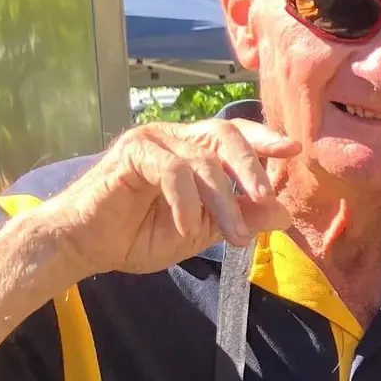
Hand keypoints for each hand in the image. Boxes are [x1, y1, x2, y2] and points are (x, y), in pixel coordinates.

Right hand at [35, 119, 297, 278]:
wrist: (87, 246)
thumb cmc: (139, 235)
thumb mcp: (201, 232)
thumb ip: (240, 218)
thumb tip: (282, 213)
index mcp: (195, 151)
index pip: (236, 135)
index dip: (264, 140)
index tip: (293, 149)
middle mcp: (176, 137)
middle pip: (226, 135)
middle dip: (252, 167)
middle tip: (266, 197)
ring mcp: (153, 140)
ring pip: (203, 161)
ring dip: (224, 203)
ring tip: (234, 239)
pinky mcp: (132, 152)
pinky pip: (172, 171)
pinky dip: (185, 202)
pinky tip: (184, 227)